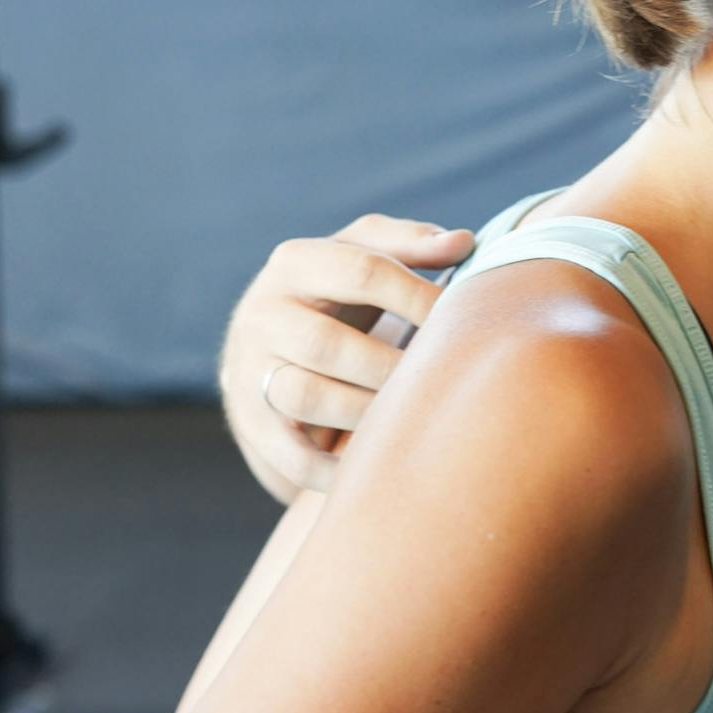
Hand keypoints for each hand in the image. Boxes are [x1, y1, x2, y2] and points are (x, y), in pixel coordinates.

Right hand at [219, 214, 474, 499]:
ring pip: (305, 398)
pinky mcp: (250, 423)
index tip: (460, 317)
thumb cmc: (337, 294)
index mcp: (295, 262)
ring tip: (409, 416)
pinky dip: (336, 469)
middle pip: (326, 343)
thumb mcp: (362, 254)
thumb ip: (410, 243)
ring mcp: (248, 371)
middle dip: (390, 365)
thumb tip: (464, 243)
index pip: (362, 271)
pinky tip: (379, 462)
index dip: (418, 295)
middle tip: (436, 379)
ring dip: (365, 413)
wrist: (264, 347)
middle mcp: (262, 314)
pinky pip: (290, 456)